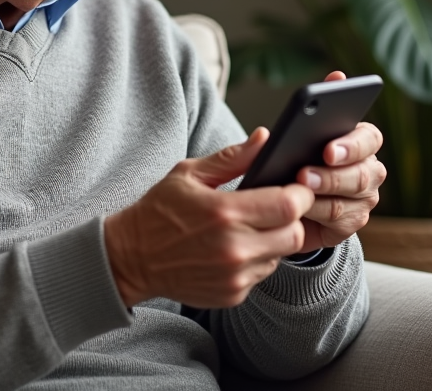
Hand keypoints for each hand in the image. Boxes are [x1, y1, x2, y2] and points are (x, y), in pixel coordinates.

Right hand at [104, 128, 314, 308]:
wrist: (132, 257)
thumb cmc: (158, 212)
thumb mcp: (189, 174)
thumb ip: (232, 157)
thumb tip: (264, 138)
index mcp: (224, 212)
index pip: (289, 205)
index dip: (299, 194)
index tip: (294, 188)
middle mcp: (233, 248)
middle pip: (295, 234)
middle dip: (291, 218)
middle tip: (274, 208)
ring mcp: (234, 275)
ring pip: (280, 256)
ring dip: (274, 240)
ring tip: (248, 228)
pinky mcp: (232, 294)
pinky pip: (262, 274)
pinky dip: (256, 260)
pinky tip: (233, 248)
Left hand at [294, 71, 386, 252]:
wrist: (282, 201)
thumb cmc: (289, 160)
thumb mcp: (290, 135)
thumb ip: (307, 113)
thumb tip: (328, 82)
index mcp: (358, 141)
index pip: (368, 137)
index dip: (351, 144)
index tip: (328, 148)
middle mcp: (368, 169)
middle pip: (364, 171)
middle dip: (334, 172)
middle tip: (304, 171)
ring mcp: (363, 198)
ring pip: (351, 196)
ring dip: (322, 190)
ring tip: (298, 185)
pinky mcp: (351, 223)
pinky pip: (338, 218)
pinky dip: (316, 212)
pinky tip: (299, 207)